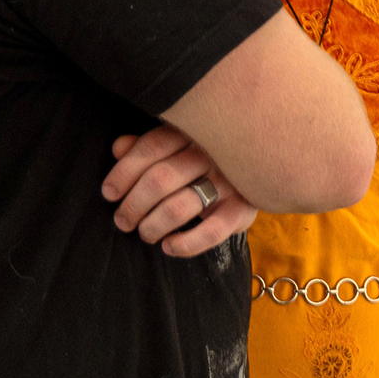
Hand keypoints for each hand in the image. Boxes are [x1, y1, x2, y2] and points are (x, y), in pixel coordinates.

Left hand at [102, 124, 256, 257]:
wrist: (269, 163)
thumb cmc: (211, 155)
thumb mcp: (181, 143)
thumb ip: (149, 145)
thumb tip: (118, 147)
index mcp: (194, 131)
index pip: (151, 148)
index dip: (123, 173)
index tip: (109, 193)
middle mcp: (212, 153)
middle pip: (159, 180)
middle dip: (132, 205)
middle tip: (122, 220)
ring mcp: (230, 182)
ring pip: (179, 207)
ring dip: (152, 225)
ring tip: (144, 233)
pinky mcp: (244, 209)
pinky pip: (210, 232)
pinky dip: (185, 244)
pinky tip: (169, 246)